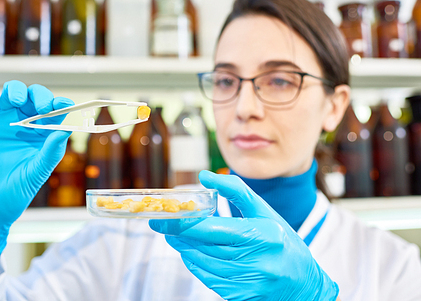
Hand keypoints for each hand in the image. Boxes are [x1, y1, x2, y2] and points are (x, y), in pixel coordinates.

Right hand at [0, 81, 73, 259]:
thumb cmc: (15, 193)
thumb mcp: (37, 173)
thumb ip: (51, 151)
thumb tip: (67, 130)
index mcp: (41, 135)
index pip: (55, 111)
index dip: (61, 104)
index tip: (64, 105)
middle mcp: (23, 124)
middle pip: (34, 97)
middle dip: (40, 95)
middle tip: (42, 106)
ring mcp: (0, 121)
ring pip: (11, 92)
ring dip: (16, 89)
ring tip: (17, 101)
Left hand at [149, 170, 338, 300]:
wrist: (304, 284)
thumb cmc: (284, 242)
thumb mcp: (265, 211)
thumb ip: (235, 191)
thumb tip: (204, 176)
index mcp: (262, 235)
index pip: (215, 229)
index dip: (187, 223)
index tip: (167, 215)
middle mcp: (255, 260)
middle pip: (204, 246)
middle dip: (179, 234)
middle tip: (161, 223)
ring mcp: (248, 281)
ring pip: (203, 263)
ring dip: (184, 248)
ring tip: (173, 236)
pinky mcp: (241, 295)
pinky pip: (209, 279)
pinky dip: (195, 265)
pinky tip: (189, 253)